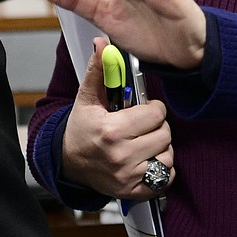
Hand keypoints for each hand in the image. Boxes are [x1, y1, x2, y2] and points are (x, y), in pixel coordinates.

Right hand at [60, 36, 174, 199]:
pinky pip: (165, 179)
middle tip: (144, 125)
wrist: (69, 164)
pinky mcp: (133, 191)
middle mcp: (120, 156)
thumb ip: (99, 71)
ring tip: (145, 142)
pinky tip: (148, 159)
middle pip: (164, 134)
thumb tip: (103, 44)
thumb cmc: (81, 129)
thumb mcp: (86, 98)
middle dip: (157, 126)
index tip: (143, 109)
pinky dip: (162, 169)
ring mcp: (127, 177)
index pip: (155, 114)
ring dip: (161, 148)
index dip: (152, 108)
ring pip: (168, 156)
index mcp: (111, 130)